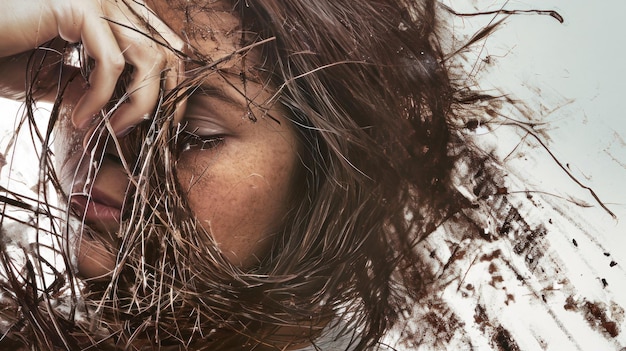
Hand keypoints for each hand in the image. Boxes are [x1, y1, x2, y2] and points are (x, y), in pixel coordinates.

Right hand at [1, 0, 184, 134]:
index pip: (166, 48)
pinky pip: (111, 62)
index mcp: (115, 12)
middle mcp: (113, 0)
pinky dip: (101, 97)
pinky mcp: (80, 5)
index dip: (173, 87)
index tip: (164, 124)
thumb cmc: (5, 52)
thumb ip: (94, 88)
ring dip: (138, 104)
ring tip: (114, 129)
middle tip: (152, 135)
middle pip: (168, 52)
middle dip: (168, 100)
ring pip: (150, 58)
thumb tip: (128, 113)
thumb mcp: (59, 77)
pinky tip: (80, 117)